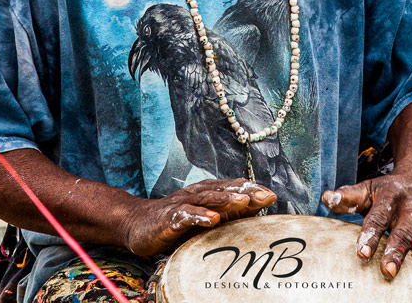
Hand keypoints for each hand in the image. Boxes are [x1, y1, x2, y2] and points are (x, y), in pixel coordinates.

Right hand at [121, 178, 275, 256]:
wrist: (139, 224)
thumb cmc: (177, 222)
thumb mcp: (204, 219)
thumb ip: (228, 215)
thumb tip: (257, 214)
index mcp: (207, 193)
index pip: (233, 188)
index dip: (252, 190)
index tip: (272, 196)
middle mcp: (197, 194)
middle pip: (224, 189)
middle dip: (246, 192)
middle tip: (266, 196)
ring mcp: (183, 204)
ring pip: (208, 199)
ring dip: (226, 199)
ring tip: (244, 201)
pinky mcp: (170, 218)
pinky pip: (186, 216)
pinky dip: (200, 216)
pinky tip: (212, 219)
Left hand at [322, 175, 411, 289]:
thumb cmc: (384, 192)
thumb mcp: (366, 189)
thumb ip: (347, 196)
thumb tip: (326, 198)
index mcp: (389, 198)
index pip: (377, 218)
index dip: (369, 235)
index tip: (361, 253)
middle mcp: (410, 211)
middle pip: (403, 232)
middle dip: (396, 252)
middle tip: (388, 271)